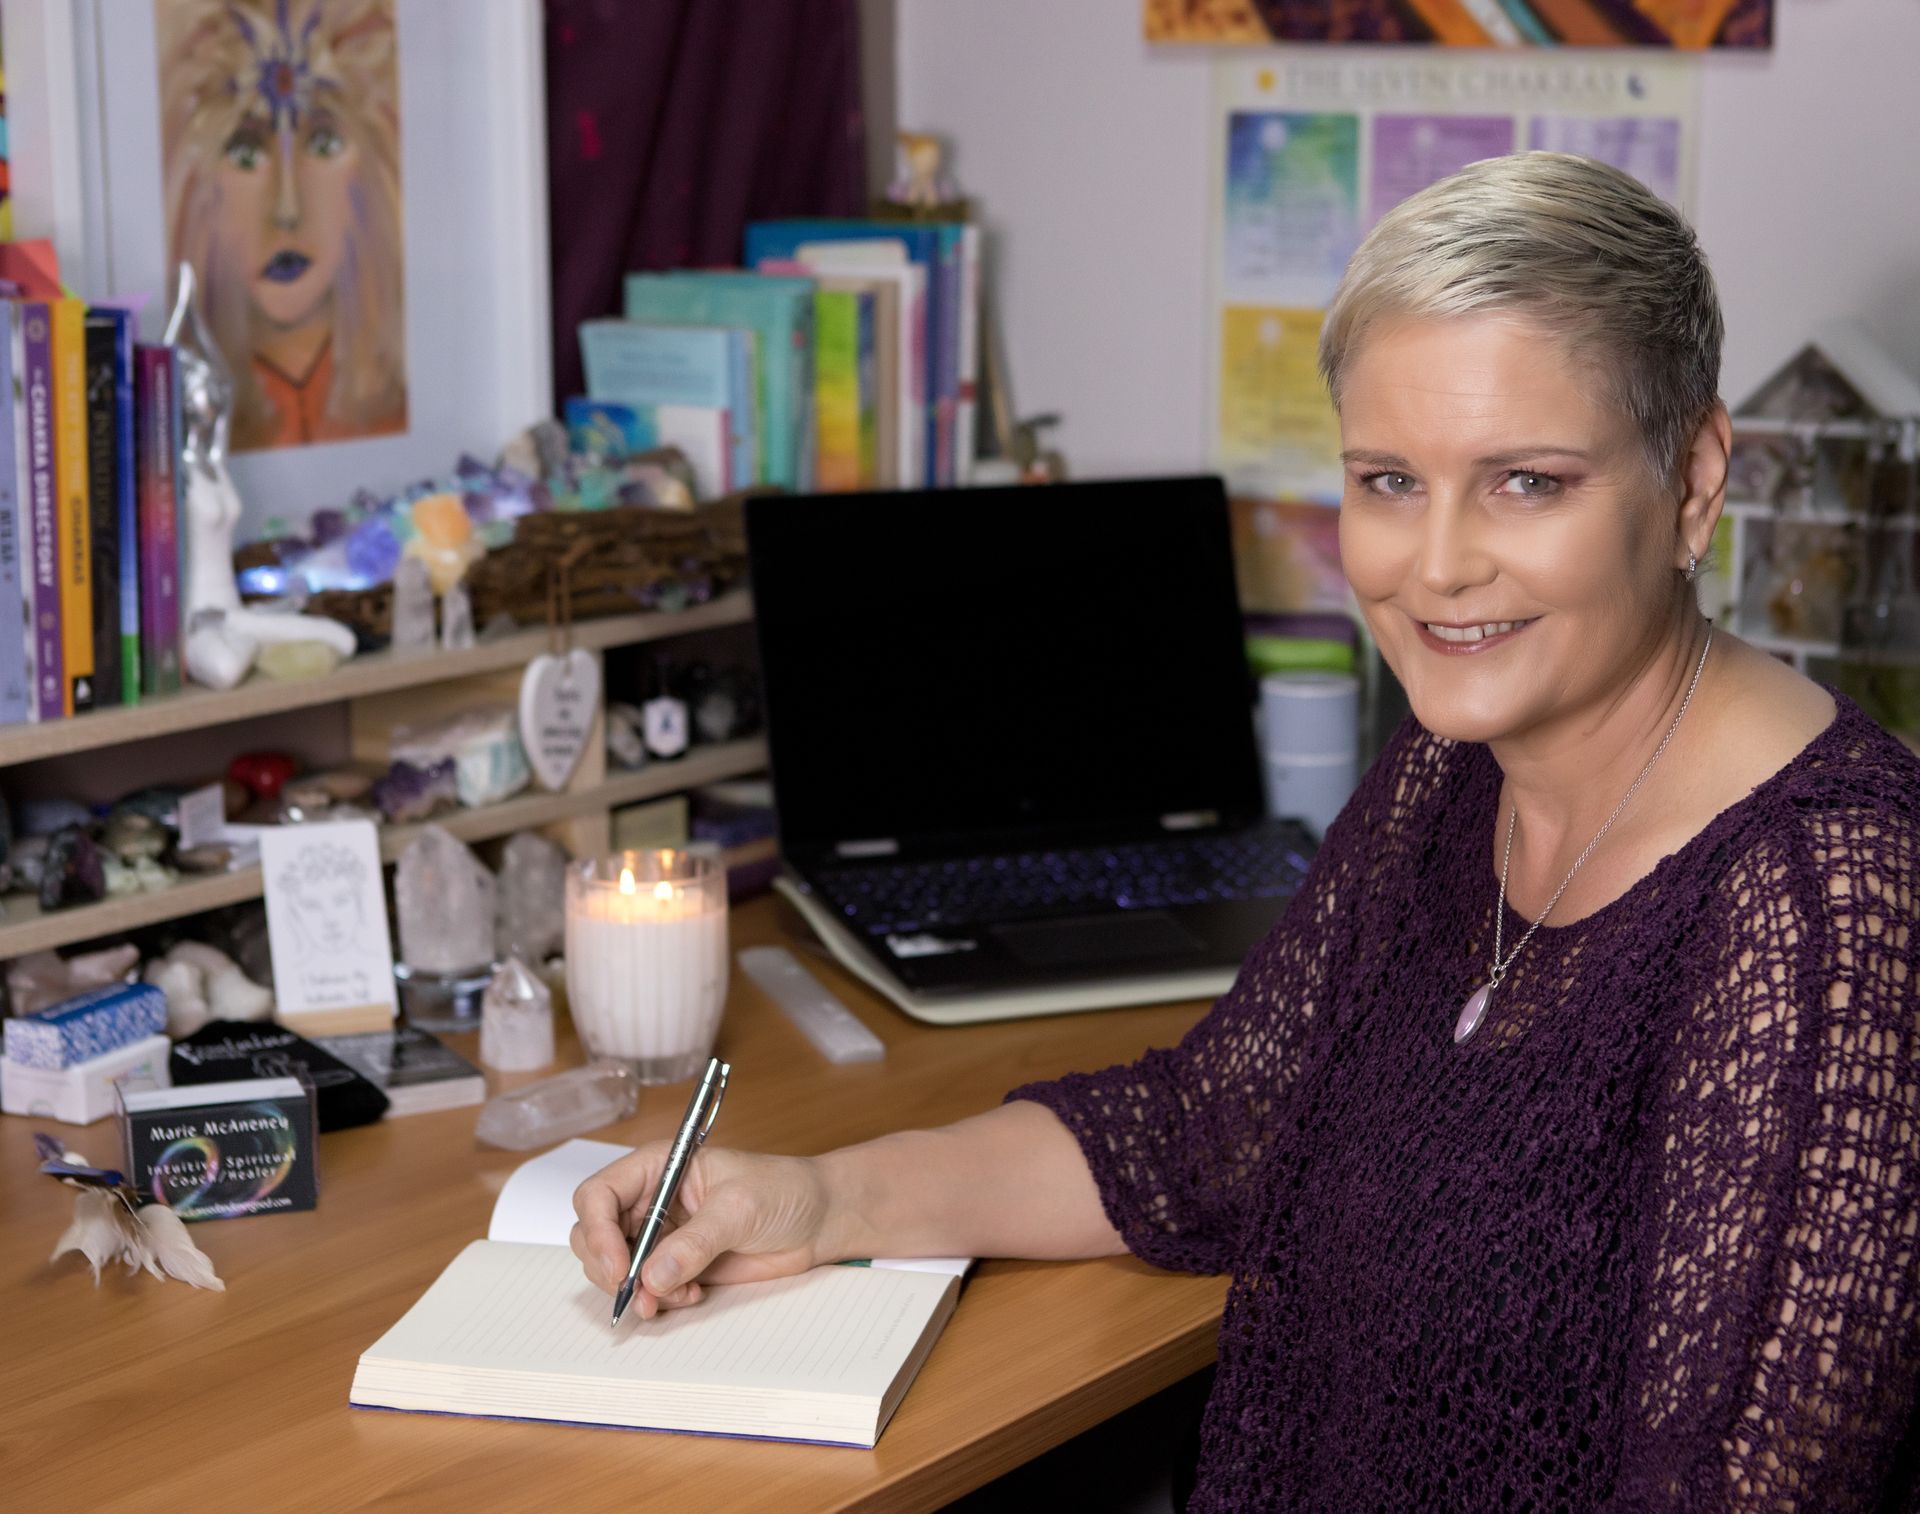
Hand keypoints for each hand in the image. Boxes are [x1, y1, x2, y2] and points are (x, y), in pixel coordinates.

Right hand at [570, 1144, 833, 1319]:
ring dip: (636, 1290)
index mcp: (658, 1166)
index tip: (618, 1267)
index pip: (598, 1195)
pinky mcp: (677, 1263)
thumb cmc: (784, 1190)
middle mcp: (651, 1198)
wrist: (819, 1219)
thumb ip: (695, 1242)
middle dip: (610, 1269)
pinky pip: (645, 1288)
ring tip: (677, 1296)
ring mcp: (661, 1234)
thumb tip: (652, 1275)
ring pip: (615, 1267)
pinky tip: (692, 1295)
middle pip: (594, 1235)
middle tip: (641, 1293)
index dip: (597, 1231)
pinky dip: (658, 1299)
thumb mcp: (739, 1208)